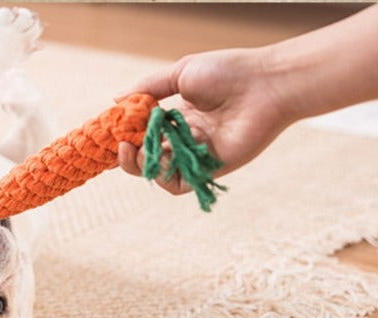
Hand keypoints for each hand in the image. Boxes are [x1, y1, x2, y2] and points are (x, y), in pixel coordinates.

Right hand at [116, 48, 293, 194]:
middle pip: (147, 156)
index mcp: (179, 116)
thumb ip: (147, 88)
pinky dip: (161, 174)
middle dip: (127, 154)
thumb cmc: (229, 72)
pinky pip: (178, 183)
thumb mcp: (180, 73)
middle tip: (120, 143)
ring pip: (158, 172)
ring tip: (134, 147)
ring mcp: (197, 155)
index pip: (144, 133)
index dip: (125, 135)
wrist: (265, 84)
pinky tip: (156, 155)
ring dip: (140, 163)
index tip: (111, 130)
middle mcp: (186, 138)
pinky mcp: (210, 168)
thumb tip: (115, 99)